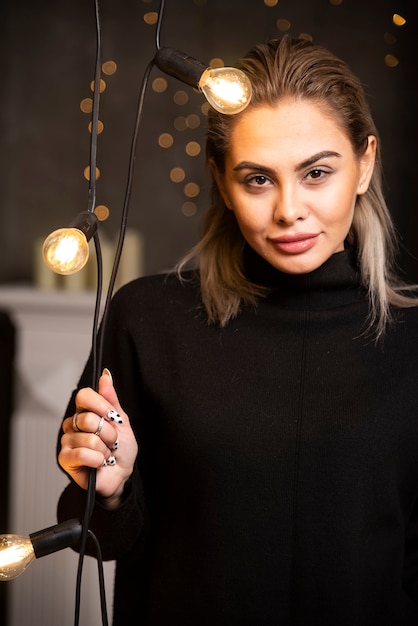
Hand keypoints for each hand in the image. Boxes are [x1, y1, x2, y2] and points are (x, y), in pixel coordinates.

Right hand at [58, 368, 137, 507]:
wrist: (121, 474)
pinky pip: (82, 454)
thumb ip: (111, 399)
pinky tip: (98, 463)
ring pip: (89, 438)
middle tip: (111, 441)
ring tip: (106, 454)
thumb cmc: (121, 449)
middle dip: (108, 433)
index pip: (84, 395)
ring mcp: (67, 441)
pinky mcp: (65, 459)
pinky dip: (97, 460)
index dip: (100, 404)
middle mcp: (73, 424)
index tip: (112, 415)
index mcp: (86, 411)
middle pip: (88, 418)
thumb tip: (105, 376)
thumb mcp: (122, 421)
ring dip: (105, 449)